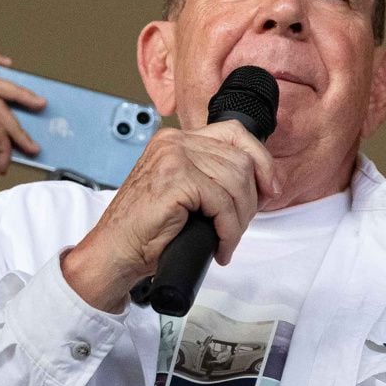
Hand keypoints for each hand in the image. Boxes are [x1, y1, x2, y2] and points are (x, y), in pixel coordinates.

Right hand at [60, 121, 278, 310]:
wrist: (115, 252)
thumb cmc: (148, 230)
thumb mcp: (188, 193)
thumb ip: (215, 177)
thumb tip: (263, 182)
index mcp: (178, 140)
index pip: (235, 133)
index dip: (261, 161)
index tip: (271, 188)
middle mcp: (175, 142)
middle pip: (241, 160)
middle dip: (250, 200)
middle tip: (238, 226)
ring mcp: (174, 157)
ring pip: (236, 182)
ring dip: (239, 219)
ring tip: (226, 240)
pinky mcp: (175, 179)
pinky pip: (222, 203)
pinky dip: (228, 229)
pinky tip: (220, 245)